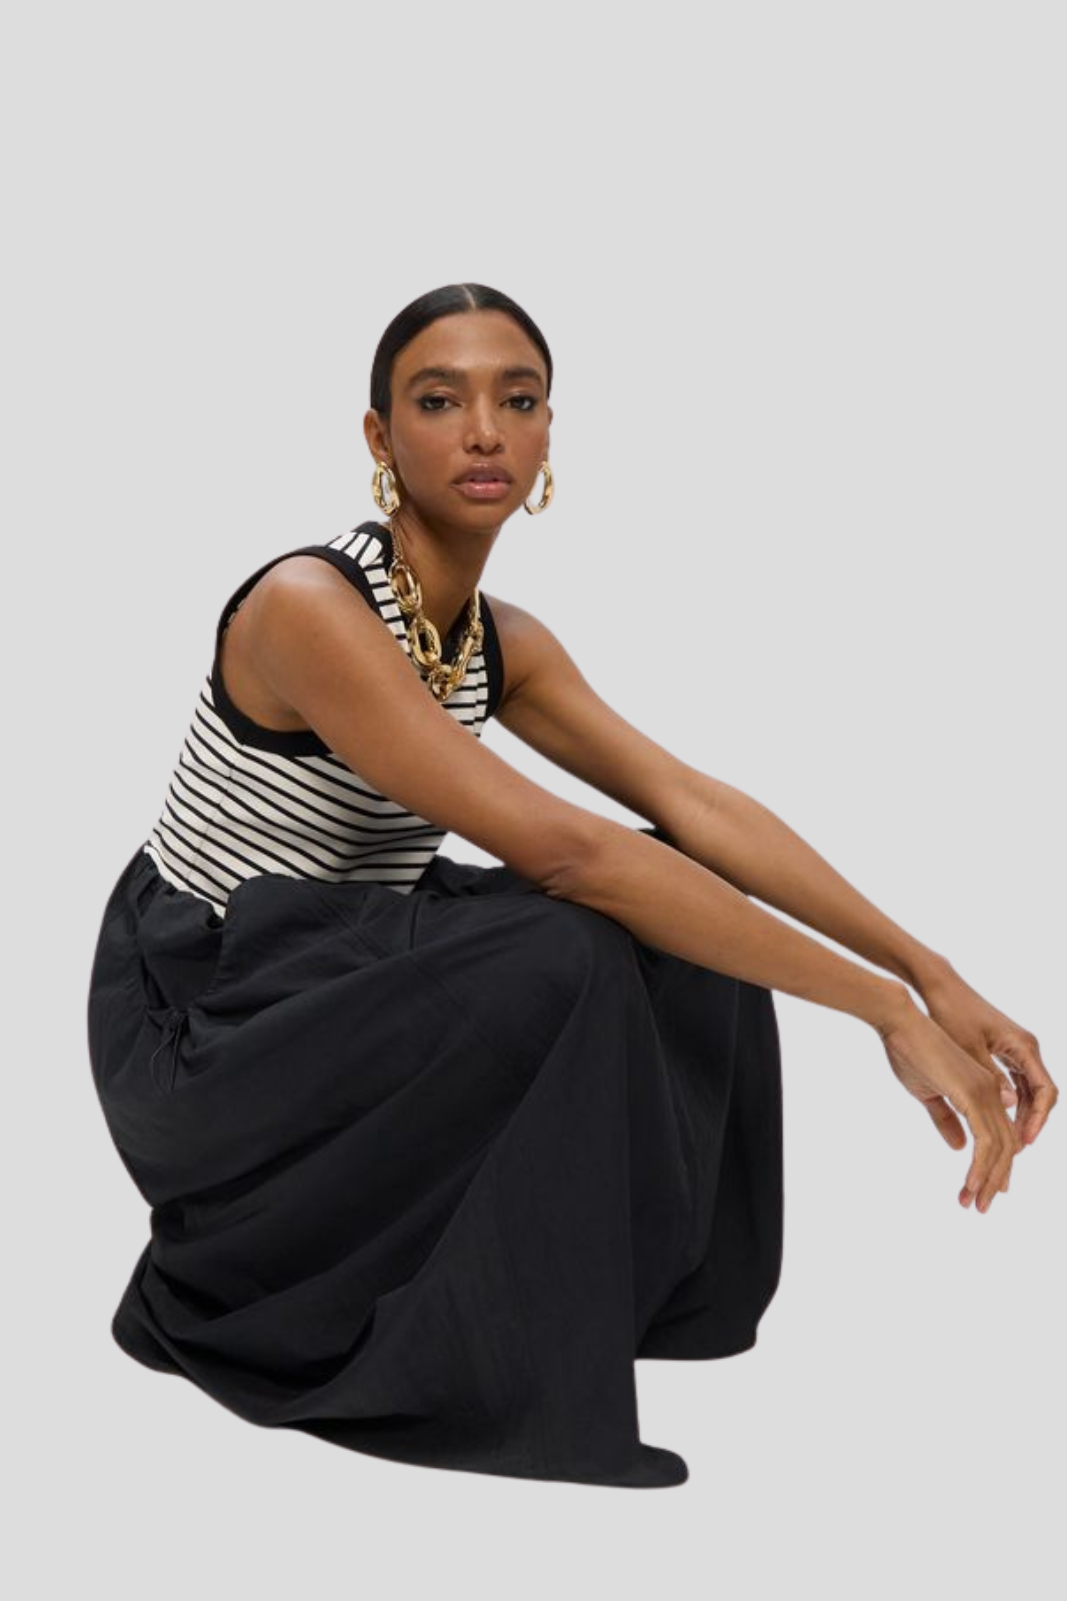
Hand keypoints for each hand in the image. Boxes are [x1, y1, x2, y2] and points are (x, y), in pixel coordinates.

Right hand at [878, 994, 1022, 1212]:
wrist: (899, 1022)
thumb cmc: (908, 1050)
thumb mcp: (927, 1092)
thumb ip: (945, 1119)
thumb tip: (959, 1147)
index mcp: (983, 1089)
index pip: (1000, 1135)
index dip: (995, 1165)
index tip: (985, 1190)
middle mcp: (992, 1091)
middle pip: (1007, 1146)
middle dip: (994, 1180)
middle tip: (980, 1206)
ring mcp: (986, 1092)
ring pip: (1000, 1149)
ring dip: (987, 1180)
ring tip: (973, 1204)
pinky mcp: (974, 1095)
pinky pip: (986, 1141)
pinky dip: (981, 1167)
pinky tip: (969, 1186)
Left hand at [917, 960, 1056, 1151]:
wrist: (939, 987)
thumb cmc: (951, 1013)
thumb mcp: (968, 1049)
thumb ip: (989, 1078)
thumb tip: (1009, 1107)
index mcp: (1023, 1046)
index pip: (1046, 1091)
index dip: (1038, 1120)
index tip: (1025, 1142)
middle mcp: (1025, 1048)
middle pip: (1040, 1095)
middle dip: (1030, 1124)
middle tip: (1015, 1153)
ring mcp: (1015, 1049)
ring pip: (1028, 1091)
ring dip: (1020, 1117)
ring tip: (1007, 1145)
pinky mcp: (1002, 1050)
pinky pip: (1015, 1082)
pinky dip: (1010, 1103)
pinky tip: (997, 1122)